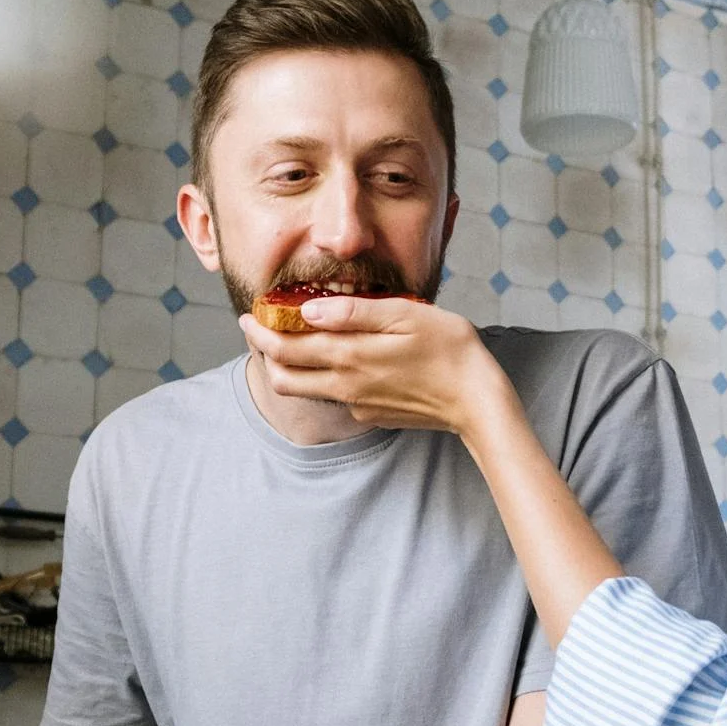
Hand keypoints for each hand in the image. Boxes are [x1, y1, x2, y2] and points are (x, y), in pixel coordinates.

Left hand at [239, 295, 514, 438]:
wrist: (477, 401)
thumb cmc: (450, 349)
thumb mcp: (406, 315)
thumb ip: (355, 312)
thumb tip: (309, 310)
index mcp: (350, 357)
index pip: (285, 348)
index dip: (260, 333)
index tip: (249, 316)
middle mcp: (346, 386)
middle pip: (285, 376)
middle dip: (266, 351)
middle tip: (259, 329)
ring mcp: (357, 404)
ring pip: (305, 389)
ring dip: (290, 366)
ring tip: (292, 340)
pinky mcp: (370, 414)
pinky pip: (335, 395)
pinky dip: (323, 376)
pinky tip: (340, 357)